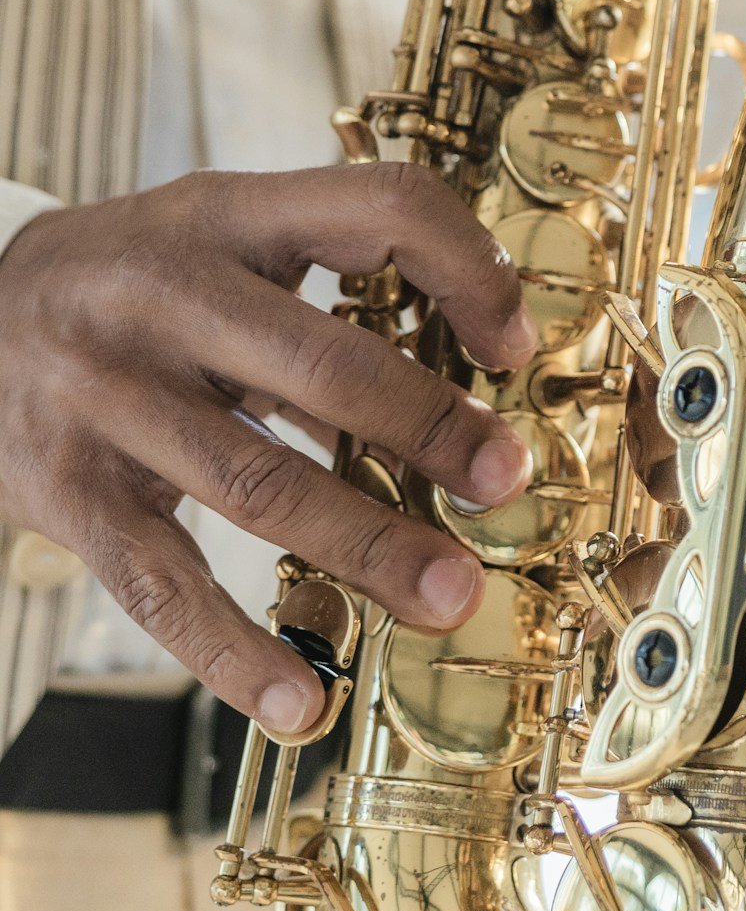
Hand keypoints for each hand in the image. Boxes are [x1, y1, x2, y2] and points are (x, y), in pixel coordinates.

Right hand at [0, 165, 539, 734]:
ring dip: (367, 546)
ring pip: (257, 484)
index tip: (515, 345)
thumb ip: (333, 278)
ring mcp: (106, 398)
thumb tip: (483, 373)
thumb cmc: (136, 280)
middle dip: (429, 429)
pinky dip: (237, 652)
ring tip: (449, 596)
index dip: (464, 268)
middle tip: (505, 482)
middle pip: (323, 365)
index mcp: (229, 215)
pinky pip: (161, 585)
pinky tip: (303, 702)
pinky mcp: (66, 493)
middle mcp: (162, 297)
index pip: (377, 208)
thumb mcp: (224, 236)